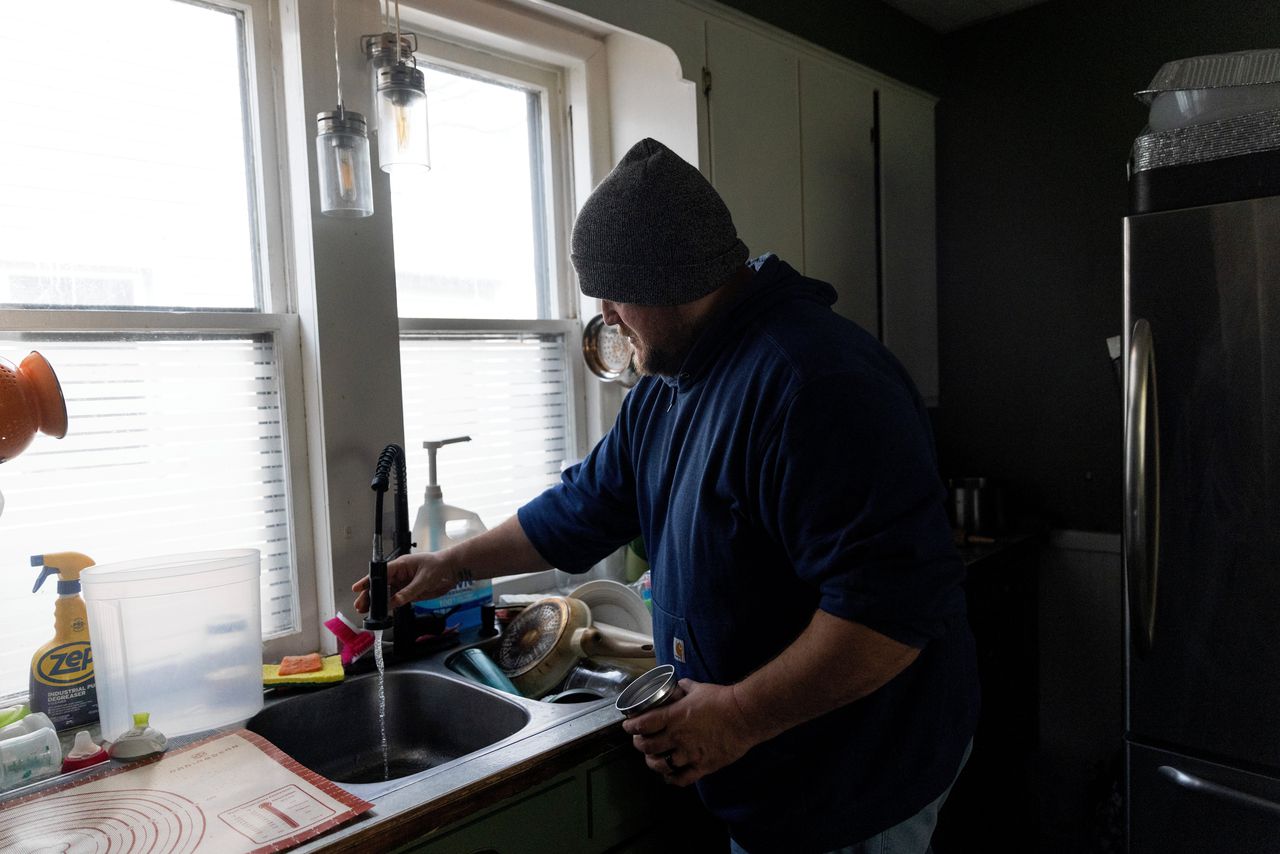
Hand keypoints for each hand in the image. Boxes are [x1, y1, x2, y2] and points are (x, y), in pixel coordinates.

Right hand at [351, 551, 458, 613]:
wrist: (452, 570)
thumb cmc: (439, 566)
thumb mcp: (424, 579)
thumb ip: (409, 591)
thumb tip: (395, 601)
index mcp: (400, 565)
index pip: (380, 574)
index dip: (367, 581)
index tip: (357, 588)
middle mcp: (399, 574)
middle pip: (380, 585)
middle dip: (369, 595)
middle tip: (359, 606)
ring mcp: (403, 583)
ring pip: (386, 594)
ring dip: (377, 602)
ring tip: (366, 611)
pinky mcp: (409, 591)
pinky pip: (396, 599)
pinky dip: (388, 606)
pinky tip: (381, 612)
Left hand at [620, 679, 758, 785]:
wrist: (744, 716)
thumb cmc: (722, 699)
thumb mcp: (699, 688)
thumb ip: (685, 688)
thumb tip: (679, 685)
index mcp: (674, 716)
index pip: (643, 724)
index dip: (631, 726)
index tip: (628, 726)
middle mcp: (678, 737)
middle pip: (647, 746)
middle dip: (639, 744)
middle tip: (639, 741)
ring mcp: (689, 754)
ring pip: (661, 765)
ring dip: (652, 763)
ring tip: (651, 759)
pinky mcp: (702, 766)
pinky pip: (682, 778)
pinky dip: (672, 779)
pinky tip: (669, 776)